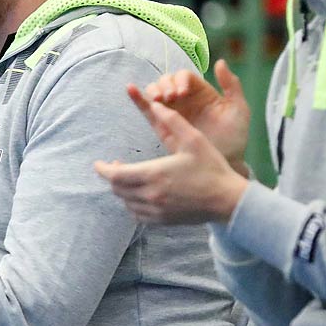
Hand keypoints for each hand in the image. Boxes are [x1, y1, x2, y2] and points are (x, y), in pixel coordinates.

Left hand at [95, 88, 250, 224]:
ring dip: (122, 190)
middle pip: (117, 189)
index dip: (103, 170)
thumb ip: (173, 121)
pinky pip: (137, 215)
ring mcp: (156, 211)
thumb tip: (155, 105)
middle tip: (115, 166)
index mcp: (154, 174)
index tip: (98, 164)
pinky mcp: (162, 221)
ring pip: (126, 202)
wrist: (227, 200)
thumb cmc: (211, 168)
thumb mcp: (194, 139)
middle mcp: (150, 195)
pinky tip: (139, 196)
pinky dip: (132, 204)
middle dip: (112, 177)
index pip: (116, 175)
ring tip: (128, 178)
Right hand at [135, 59, 250, 170]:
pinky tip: (130, 89)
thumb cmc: (235, 138)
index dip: (180, 80)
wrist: (226, 163)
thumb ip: (232, 85)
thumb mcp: (239, 109)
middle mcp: (185, 100)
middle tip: (170, 98)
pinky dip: (137, 99)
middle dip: (165, 86)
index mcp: (201, 92)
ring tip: (158, 99)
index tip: (182, 93)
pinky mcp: (163, 127)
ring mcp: (172, 112)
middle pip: (167, 81)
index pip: (184, 77)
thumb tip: (219, 62)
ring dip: (153, 91)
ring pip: (155, 93)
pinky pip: (147, 111)